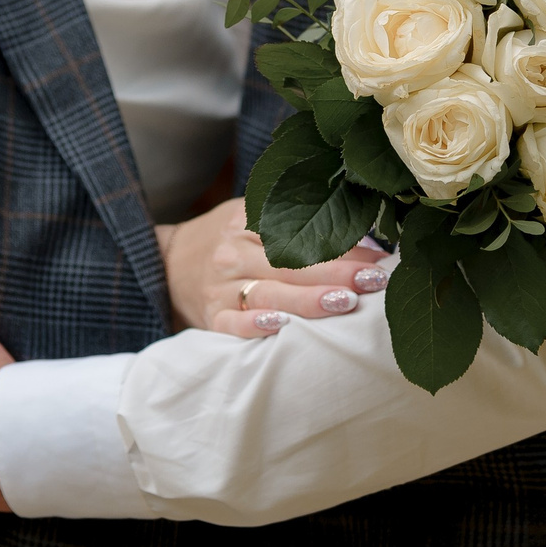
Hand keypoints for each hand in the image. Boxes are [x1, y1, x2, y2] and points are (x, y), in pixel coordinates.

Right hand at [156, 198, 388, 337]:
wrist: (167, 264)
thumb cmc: (228, 241)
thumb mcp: (253, 219)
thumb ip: (299, 227)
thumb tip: (367, 245)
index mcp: (246, 221)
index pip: (297, 230)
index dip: (339, 244)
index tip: (378, 256)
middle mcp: (233, 253)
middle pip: (289, 263)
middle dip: (337, 272)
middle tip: (374, 280)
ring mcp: (221, 286)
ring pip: (268, 293)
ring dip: (308, 299)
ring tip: (344, 302)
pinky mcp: (212, 317)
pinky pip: (234, 324)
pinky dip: (256, 326)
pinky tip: (282, 327)